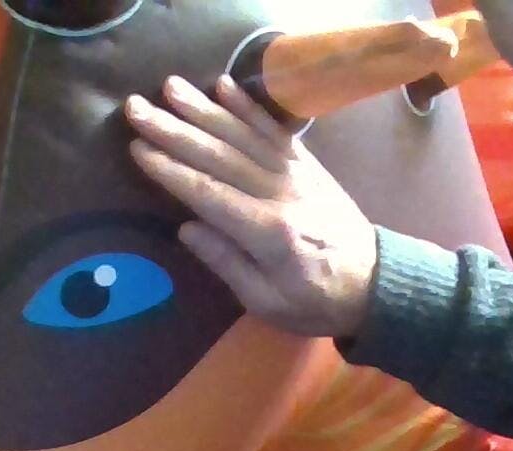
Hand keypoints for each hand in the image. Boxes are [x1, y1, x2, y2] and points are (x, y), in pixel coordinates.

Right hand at [124, 74, 378, 338]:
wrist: (376, 283)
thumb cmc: (316, 301)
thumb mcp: (267, 302)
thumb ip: (227, 263)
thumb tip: (187, 228)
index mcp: (268, 233)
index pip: (208, 194)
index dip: (170, 170)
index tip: (137, 149)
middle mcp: (281, 194)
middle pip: (219, 156)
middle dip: (174, 130)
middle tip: (136, 107)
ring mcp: (297, 174)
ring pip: (243, 135)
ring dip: (204, 109)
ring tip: (170, 87)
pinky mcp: (308, 165)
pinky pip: (274, 130)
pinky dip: (248, 107)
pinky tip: (224, 85)